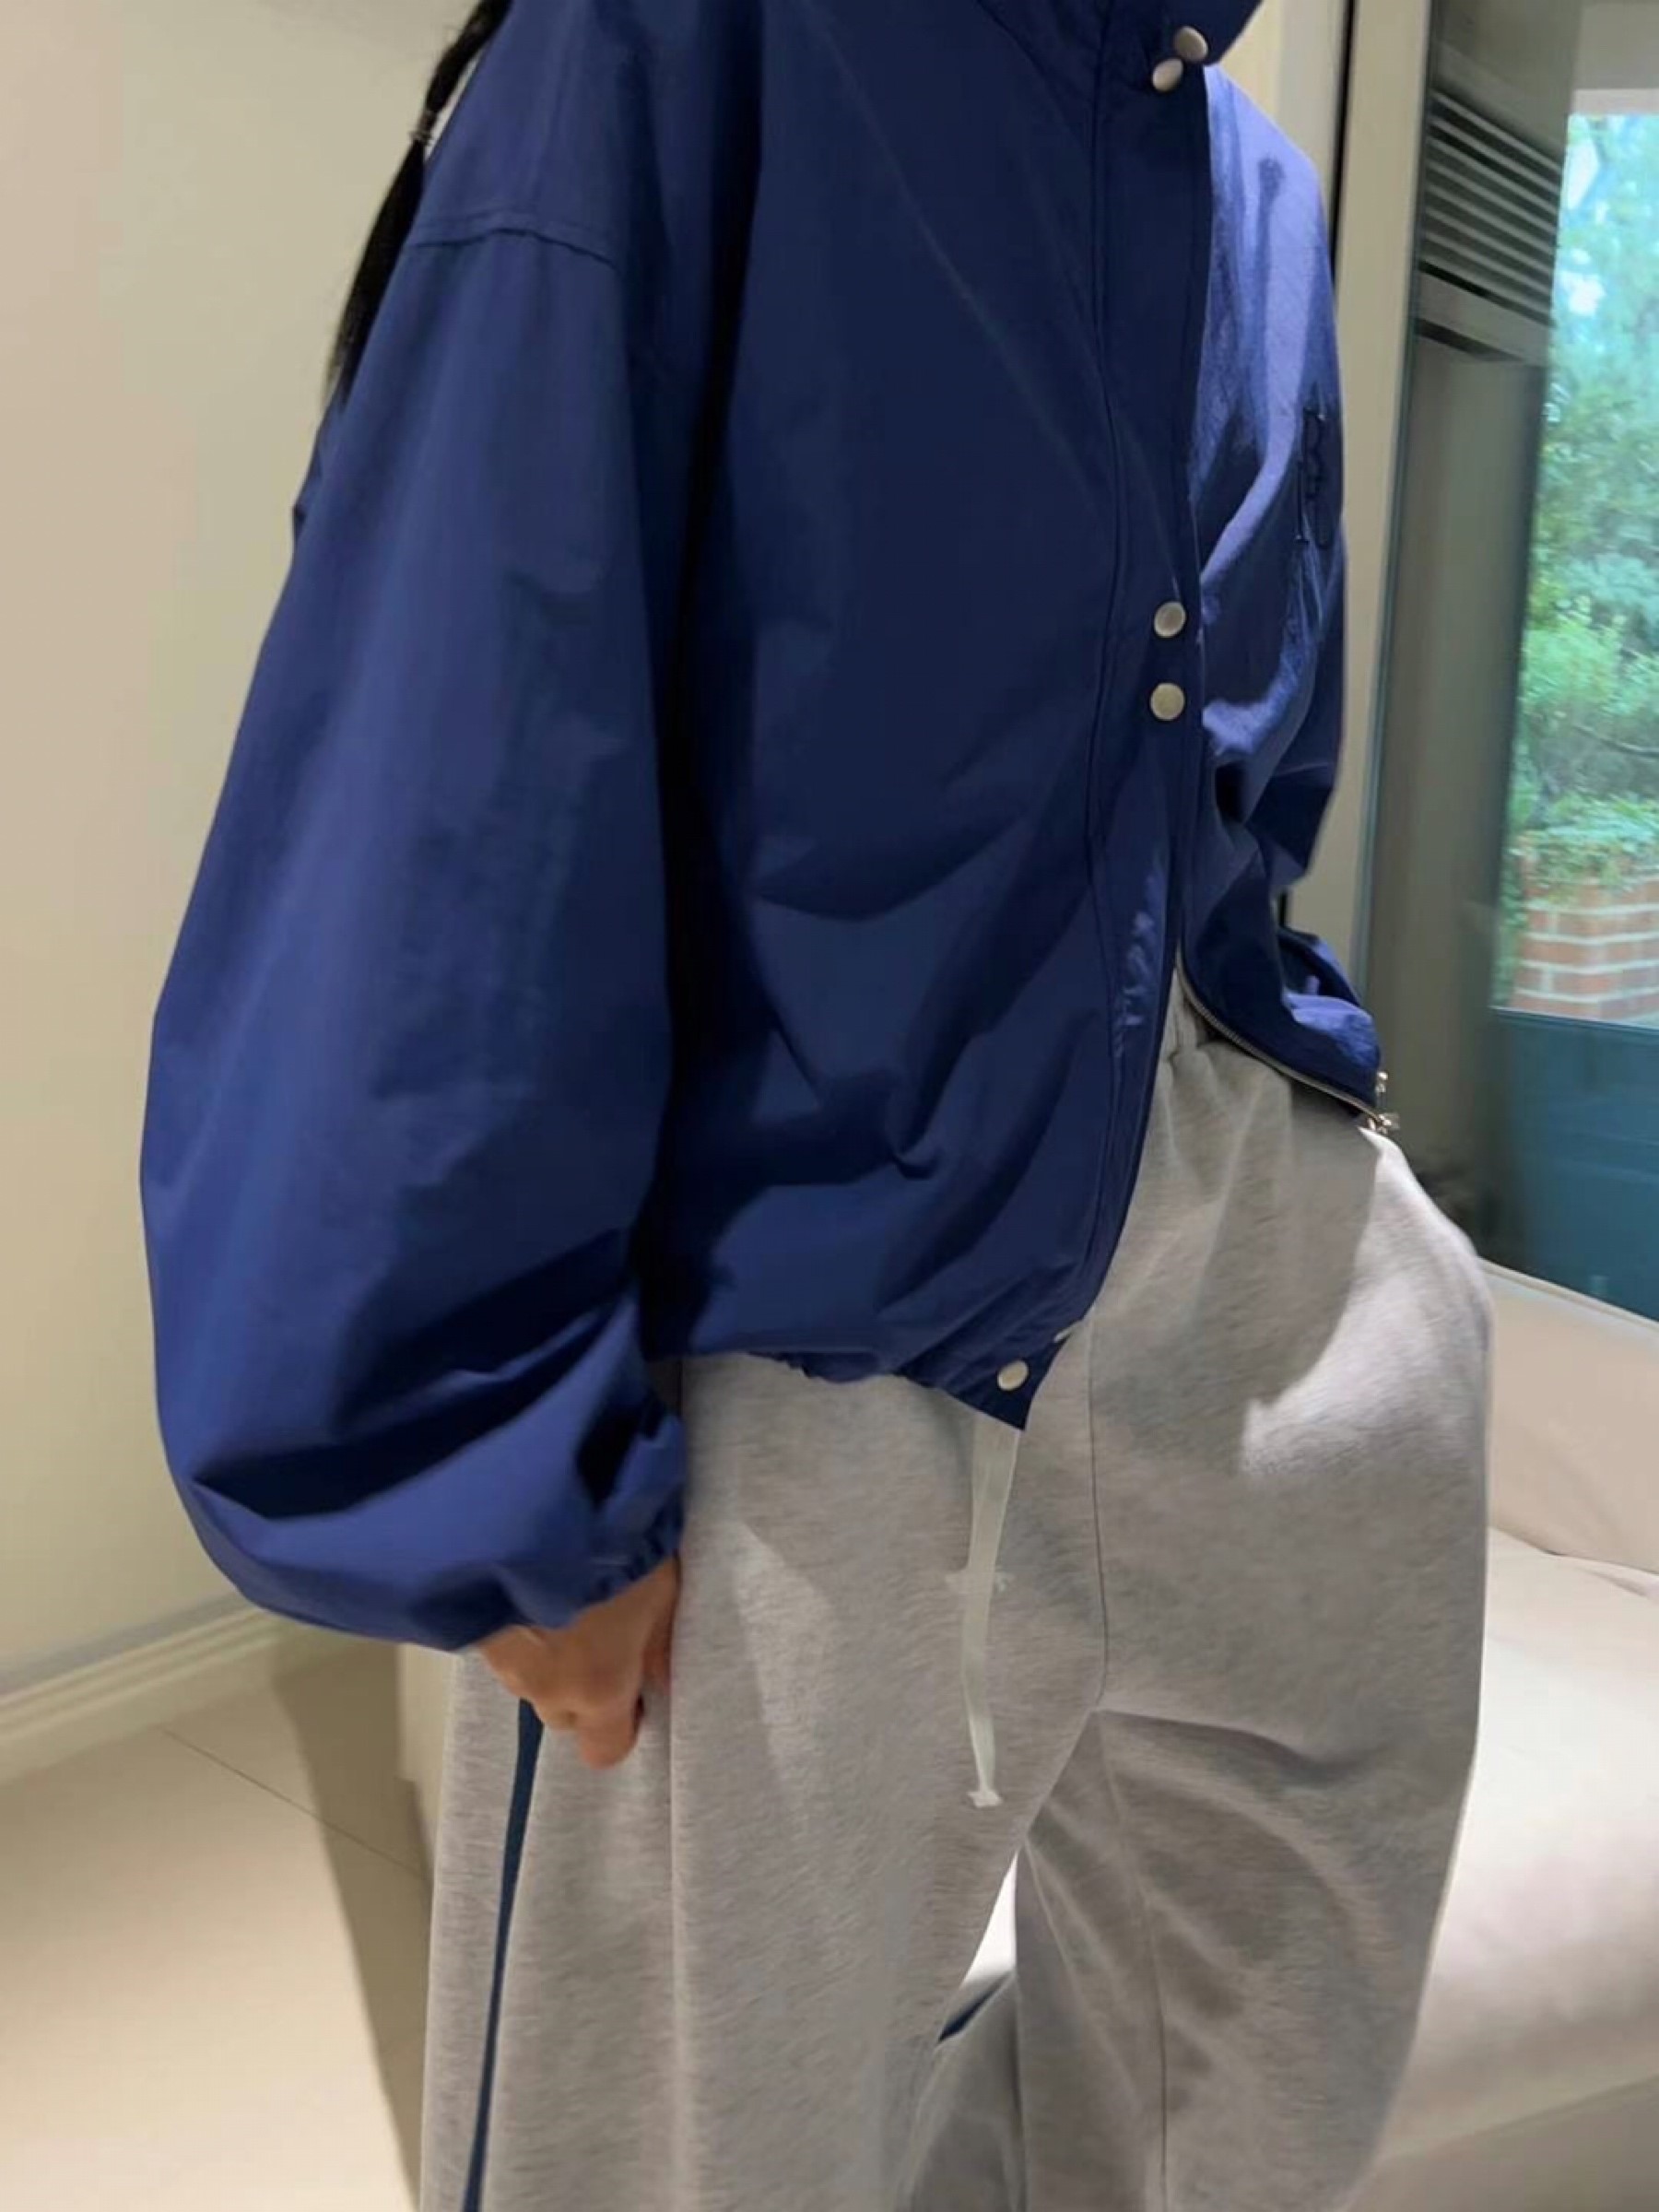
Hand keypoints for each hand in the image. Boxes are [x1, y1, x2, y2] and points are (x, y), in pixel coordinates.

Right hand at [480, 1558, 679, 1769]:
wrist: (529, 1505)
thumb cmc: (613, 1549)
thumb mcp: (660, 1587)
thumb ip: (659, 1642)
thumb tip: (660, 1680)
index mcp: (597, 1689)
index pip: (604, 1750)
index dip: (618, 1725)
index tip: (629, 1685)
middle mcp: (544, 1688)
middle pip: (563, 1712)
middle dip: (578, 1684)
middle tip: (595, 1633)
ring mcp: (501, 1658)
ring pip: (530, 1676)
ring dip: (545, 1651)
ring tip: (560, 1597)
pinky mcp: (471, 1626)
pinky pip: (504, 1643)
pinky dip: (517, 1625)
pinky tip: (529, 1585)